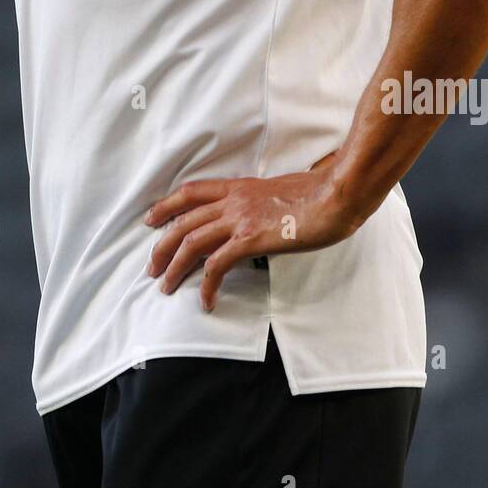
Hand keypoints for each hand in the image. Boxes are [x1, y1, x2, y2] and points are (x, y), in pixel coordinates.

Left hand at [143, 151, 359, 311]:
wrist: (336, 195)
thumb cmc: (319, 193)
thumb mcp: (280, 191)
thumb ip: (262, 202)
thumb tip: (259, 216)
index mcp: (239, 187)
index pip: (191, 192)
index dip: (167, 206)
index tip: (151, 219)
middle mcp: (233, 200)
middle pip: (183, 221)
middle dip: (163, 246)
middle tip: (153, 267)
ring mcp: (240, 219)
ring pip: (192, 242)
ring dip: (175, 267)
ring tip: (167, 286)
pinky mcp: (251, 239)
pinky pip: (217, 265)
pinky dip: (207, 285)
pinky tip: (206, 300)